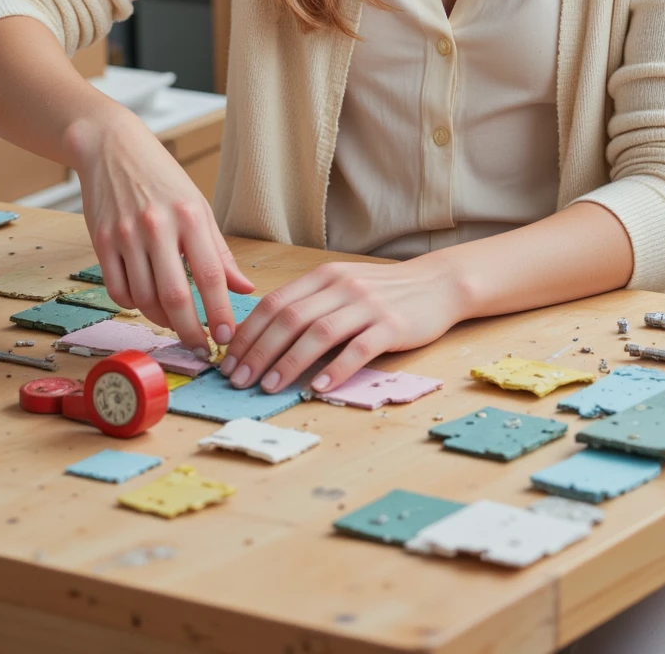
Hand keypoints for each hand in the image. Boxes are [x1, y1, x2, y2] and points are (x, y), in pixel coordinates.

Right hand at [68, 107, 253, 352]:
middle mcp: (158, 226)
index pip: (210, 274)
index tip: (227, 337)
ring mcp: (126, 235)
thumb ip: (219, 252)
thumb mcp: (198, 206)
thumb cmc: (161, 178)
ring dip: (161, 320)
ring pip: (144, 298)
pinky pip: (118, 289)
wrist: (112, 148)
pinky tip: (145, 301)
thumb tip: (244, 289)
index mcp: (189, 215)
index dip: (220, 311)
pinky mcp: (101, 242)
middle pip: (175, 296)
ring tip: (175, 322)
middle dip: (190, 331)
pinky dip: (134, 305)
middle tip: (201, 349)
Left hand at [219, 254, 466, 394]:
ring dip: (288, 363)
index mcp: (324, 276)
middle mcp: (341, 286)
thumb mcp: (342, 287)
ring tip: (269, 387)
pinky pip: (359, 348)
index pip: (275, 303)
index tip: (228, 360)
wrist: (437, 284)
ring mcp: (367, 305)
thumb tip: (264, 337)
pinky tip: (319, 388)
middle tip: (238, 380)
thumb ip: (310, 305)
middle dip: (258, 351)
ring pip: (318, 333)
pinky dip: (336, 369)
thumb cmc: (383, 292)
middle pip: (290, 318)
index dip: (248, 333)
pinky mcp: (392, 326)